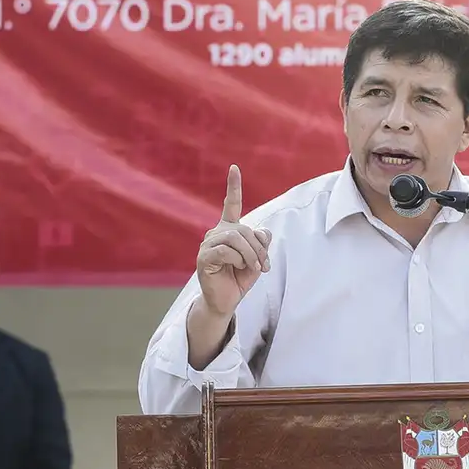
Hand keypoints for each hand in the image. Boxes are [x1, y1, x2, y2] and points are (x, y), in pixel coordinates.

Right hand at [196, 165, 271, 316]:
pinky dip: (238, 260)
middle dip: (259, 248)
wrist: (227, 300)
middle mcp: (216, 233)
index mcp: (229, 229)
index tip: (234, 167)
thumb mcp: (258, 258)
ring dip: (250, 254)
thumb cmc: (240, 278)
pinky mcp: (204, 258)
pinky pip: (225, 251)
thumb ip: (262, 242)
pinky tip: (237, 268)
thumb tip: (263, 232)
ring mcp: (208, 244)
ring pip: (236, 238)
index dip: (233, 186)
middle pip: (244, 229)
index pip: (232, 204)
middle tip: (264, 265)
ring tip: (252, 268)